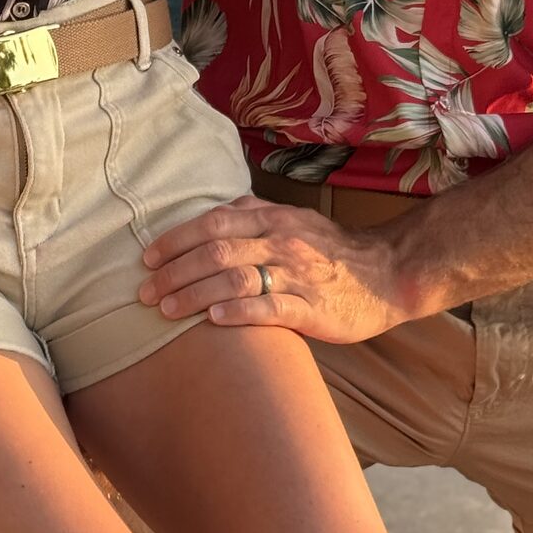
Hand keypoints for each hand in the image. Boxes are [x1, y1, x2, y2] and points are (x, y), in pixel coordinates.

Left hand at [137, 193, 413, 343]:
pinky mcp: (312, 308)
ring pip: (235, 279)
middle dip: (174, 272)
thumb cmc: (332, 251)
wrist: (387, 274)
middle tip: (145, 293)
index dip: (176, 240)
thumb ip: (254, 215)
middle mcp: (282, 242)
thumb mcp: (293, 220)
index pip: (213, 224)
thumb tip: (212, 211)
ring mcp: (298, 275)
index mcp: (273, 219)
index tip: (147, 259)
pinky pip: (269, 308)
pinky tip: (213, 321)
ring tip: (166, 311)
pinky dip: (237, 313)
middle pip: (216, 252)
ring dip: (194, 295)